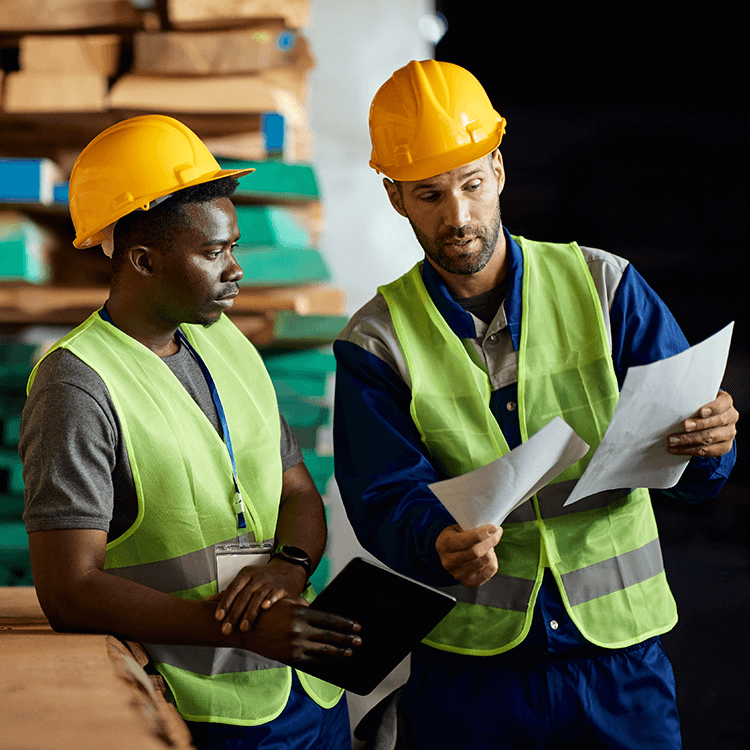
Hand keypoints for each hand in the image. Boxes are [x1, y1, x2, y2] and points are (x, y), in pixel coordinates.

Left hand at [214, 557, 307, 634]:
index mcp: (246, 575)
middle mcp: (257, 577)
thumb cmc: (262, 579)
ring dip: (250, 613)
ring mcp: (270, 582)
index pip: (232, 588)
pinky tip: (265, 608)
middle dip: (234, 614)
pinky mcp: (282, 588)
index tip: (218, 617)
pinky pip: (275, 593)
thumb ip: (228, 592)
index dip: (225, 603)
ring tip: (243, 627)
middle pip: (244, 595)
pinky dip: (270, 600)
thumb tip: (208, 601)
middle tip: (227, 629)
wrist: (286, 571)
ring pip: (258, 596)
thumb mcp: (244, 581)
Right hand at [241, 597, 361, 664]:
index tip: (356, 627)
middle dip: (347, 639)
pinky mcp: (289, 657)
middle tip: (359, 641)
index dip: (345, 624)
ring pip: (323, 651)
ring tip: (350, 651)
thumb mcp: (284, 601)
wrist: (243, 629)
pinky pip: (311, 660)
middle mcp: (299, 631)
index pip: (329, 620)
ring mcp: (294, 646)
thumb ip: (302, 605)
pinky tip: (331, 657)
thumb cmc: (264, 612)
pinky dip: (324, 659)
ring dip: (339, 651)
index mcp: (300, 614)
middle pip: (330, 636)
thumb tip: (317, 610)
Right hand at [436, 523, 502, 587]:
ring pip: (485, 560)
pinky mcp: (469, 582)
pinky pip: (490, 570)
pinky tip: (487, 555)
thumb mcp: (457, 528)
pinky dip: (493, 561)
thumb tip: (490, 528)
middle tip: (496, 532)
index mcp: (444, 544)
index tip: (494, 528)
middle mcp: (449, 562)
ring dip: (491, 550)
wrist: (448, 555)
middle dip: (491, 540)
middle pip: (477, 552)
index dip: (483, 534)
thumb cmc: (455, 538)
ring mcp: (459, 574)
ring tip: (487, 545)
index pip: (466, 540)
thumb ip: (470, 527)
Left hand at [668, 390, 737, 456]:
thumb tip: (673, 402)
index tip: (700, 412)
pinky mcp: (724, 447)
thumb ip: (692, 400)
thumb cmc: (699, 406)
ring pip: (710, 438)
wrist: (709, 420)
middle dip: (698, 425)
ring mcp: (729, 433)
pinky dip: (690, 451)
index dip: (712, 408)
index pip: (722, 404)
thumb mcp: (699, 399)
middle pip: (716, 422)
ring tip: (672, 441)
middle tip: (682, 426)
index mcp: (726, 402)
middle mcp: (731, 417)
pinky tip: (676, 449)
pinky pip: (707, 451)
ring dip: (689, 440)